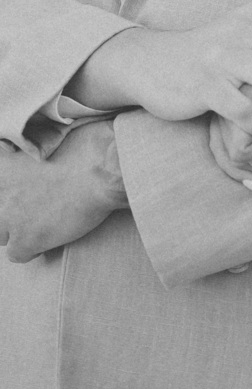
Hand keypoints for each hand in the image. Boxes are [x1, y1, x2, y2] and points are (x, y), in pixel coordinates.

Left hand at [0, 122, 126, 262]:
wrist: (104, 168)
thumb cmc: (87, 145)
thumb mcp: (54, 134)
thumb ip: (36, 146)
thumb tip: (36, 153)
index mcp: (4, 164)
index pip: (0, 182)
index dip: (11, 188)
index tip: (27, 186)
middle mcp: (1, 192)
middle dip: (13, 210)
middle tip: (36, 203)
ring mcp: (11, 217)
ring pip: (2, 235)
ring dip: (19, 230)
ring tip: (41, 222)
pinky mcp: (27, 239)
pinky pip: (16, 255)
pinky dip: (30, 250)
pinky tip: (47, 238)